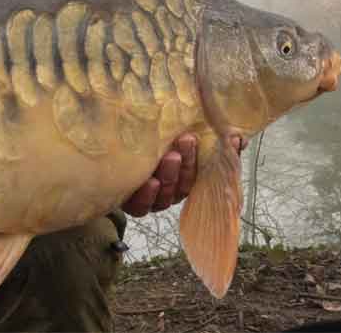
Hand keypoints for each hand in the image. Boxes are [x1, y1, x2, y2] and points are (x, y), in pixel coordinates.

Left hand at [122, 134, 244, 216]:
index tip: (222, 140)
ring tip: (169, 156)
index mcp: (180, 176)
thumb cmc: (139, 143)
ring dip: (170, 176)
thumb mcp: (166, 135)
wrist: (101, 159)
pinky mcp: (129, 204)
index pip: (202, 173)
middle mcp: (167, 191)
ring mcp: (149, 199)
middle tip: (186, 140)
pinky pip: (142, 207)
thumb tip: (239, 137)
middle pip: (184, 184)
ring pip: (166, 196)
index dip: (215, 160)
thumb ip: (202, 136)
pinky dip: (147, 195)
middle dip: (188, 163)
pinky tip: (149, 181)